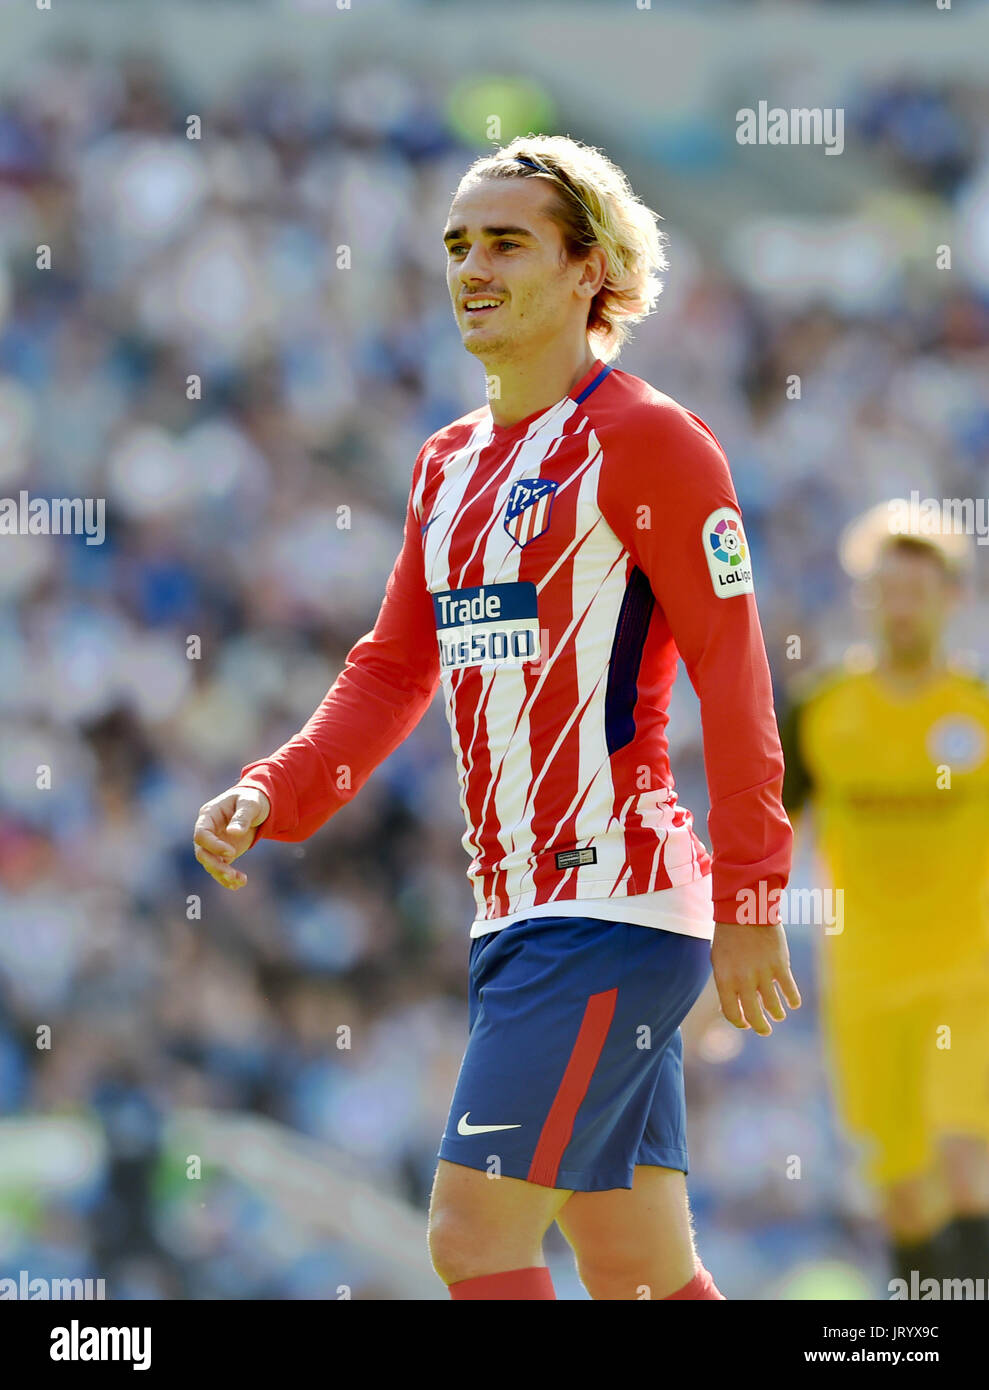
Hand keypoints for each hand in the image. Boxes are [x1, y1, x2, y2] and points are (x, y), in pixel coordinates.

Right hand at [193, 785, 270, 889]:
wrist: (256, 806)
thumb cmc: (252, 800)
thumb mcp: (250, 804)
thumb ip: (242, 817)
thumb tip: (233, 832)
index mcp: (209, 815)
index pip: (201, 834)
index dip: (213, 845)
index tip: (232, 852)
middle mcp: (207, 831)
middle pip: (202, 852)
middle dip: (216, 865)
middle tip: (232, 875)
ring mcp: (213, 843)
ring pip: (210, 864)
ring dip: (223, 875)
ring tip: (241, 880)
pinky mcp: (222, 854)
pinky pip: (220, 868)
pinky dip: (227, 878)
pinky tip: (239, 884)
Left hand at [710, 920, 800, 1036]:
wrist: (744, 910)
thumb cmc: (729, 936)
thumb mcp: (719, 960)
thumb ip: (726, 983)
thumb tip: (732, 1006)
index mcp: (724, 979)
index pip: (731, 1012)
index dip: (739, 1022)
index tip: (746, 1024)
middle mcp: (743, 980)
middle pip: (753, 1015)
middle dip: (760, 1027)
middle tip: (765, 1031)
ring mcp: (762, 973)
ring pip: (773, 1006)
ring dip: (777, 1013)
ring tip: (778, 1015)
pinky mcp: (780, 965)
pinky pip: (789, 990)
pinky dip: (793, 999)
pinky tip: (793, 1003)